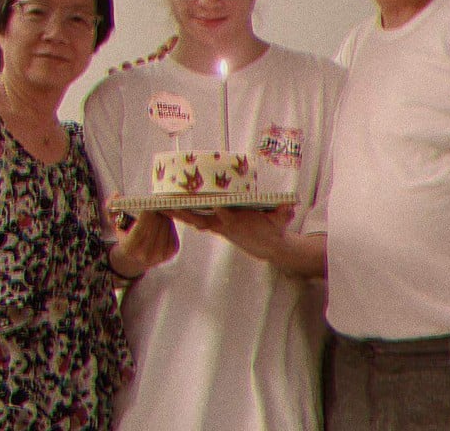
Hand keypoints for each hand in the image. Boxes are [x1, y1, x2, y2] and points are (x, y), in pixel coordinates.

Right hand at [109, 198, 178, 276]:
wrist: (135, 257)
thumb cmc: (125, 234)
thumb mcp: (114, 221)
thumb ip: (110, 206)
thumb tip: (116, 194)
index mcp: (129, 248)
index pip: (139, 229)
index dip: (144, 215)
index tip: (146, 204)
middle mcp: (146, 255)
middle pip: (155, 226)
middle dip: (155, 211)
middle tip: (154, 202)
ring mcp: (160, 255)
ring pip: (165, 226)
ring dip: (163, 215)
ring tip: (158, 210)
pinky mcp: (171, 251)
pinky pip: (172, 231)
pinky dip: (169, 222)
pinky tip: (162, 219)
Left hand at [169, 203, 294, 261]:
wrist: (269, 247)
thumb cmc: (274, 229)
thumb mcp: (282, 220)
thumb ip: (284, 212)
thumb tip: (289, 205)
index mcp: (237, 221)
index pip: (224, 213)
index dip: (216, 208)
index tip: (205, 201)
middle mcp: (223, 224)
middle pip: (200, 218)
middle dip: (184, 211)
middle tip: (166, 204)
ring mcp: (218, 227)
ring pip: (194, 219)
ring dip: (178, 213)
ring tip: (160, 205)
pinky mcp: (215, 227)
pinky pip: (196, 219)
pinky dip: (184, 214)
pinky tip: (170, 208)